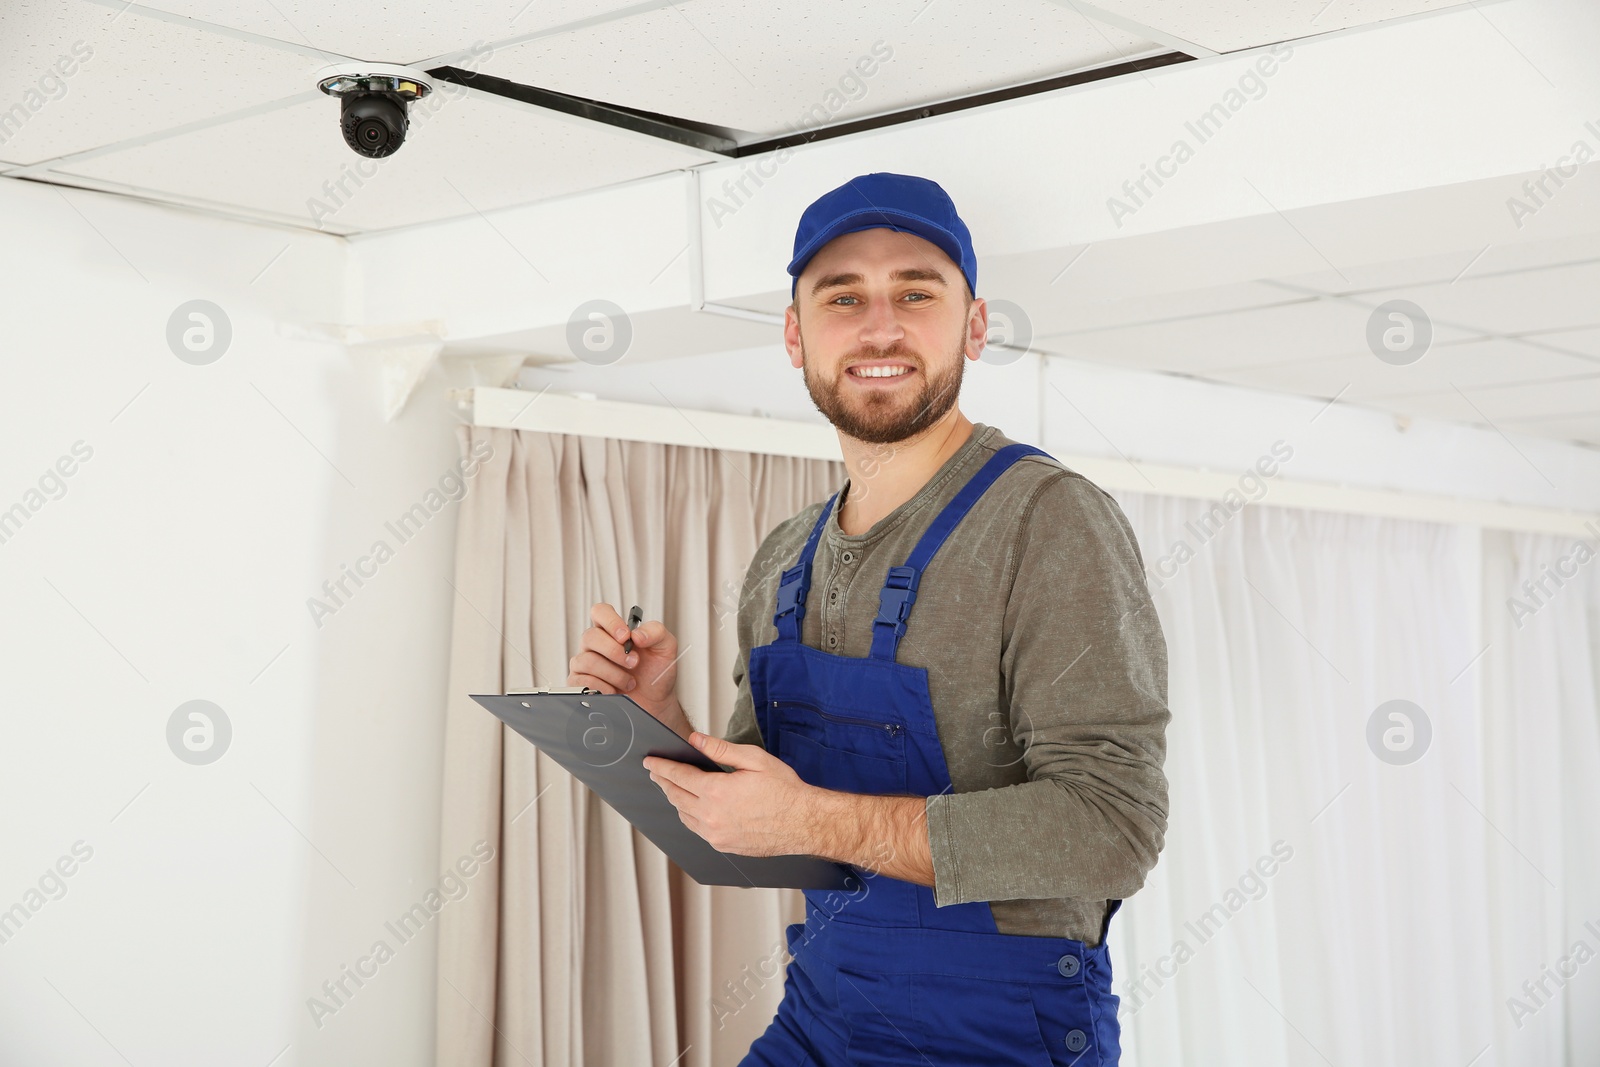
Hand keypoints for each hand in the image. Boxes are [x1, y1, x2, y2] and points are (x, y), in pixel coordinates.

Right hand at [568, 602, 681, 721]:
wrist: (654, 702)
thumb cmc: (656, 673)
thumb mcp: (665, 647)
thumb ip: (656, 632)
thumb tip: (637, 634)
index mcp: (614, 631)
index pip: (600, 612)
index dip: (610, 621)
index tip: (625, 636)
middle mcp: (597, 645)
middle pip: (590, 636)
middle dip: (614, 652)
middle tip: (634, 662)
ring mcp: (586, 663)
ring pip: (587, 661)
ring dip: (613, 674)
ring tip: (629, 681)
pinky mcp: (581, 683)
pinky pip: (582, 681)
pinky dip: (603, 687)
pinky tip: (615, 691)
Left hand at [643, 733, 819, 857]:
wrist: (803, 823)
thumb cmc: (785, 791)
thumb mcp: (754, 760)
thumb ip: (721, 750)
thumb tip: (697, 740)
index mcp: (716, 792)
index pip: (678, 776)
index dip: (662, 767)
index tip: (651, 761)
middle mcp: (711, 816)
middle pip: (675, 796)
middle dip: (663, 782)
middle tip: (656, 772)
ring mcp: (716, 835)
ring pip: (683, 816)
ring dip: (674, 800)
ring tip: (672, 788)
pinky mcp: (723, 846)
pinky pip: (697, 830)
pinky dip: (689, 817)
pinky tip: (692, 809)